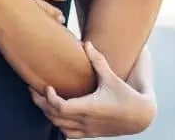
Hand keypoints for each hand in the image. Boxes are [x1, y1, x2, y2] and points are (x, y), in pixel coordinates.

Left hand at [30, 42, 156, 137]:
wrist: (140, 117)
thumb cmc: (126, 95)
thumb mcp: (111, 77)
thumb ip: (98, 61)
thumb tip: (87, 43)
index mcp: (89, 107)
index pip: (60, 107)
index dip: (49, 98)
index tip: (47, 86)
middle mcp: (86, 121)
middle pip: (55, 117)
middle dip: (42, 104)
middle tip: (34, 90)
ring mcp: (88, 130)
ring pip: (60, 127)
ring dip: (49, 115)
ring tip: (43, 101)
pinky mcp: (91, 134)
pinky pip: (69, 135)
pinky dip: (59, 125)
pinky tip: (57, 115)